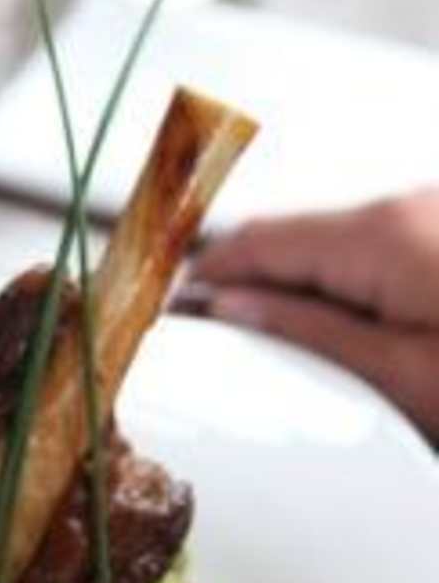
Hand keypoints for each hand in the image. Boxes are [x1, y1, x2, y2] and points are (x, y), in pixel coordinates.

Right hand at [187, 190, 438, 438]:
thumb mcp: (405, 375)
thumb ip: (310, 335)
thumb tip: (237, 310)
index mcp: (383, 235)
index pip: (257, 241)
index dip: (204, 276)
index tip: (171, 309)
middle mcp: (408, 207)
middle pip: (292, 240)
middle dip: (248, 287)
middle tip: (209, 342)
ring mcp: (434, 214)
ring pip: (333, 247)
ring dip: (299, 290)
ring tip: (279, 349)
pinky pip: (376, 252)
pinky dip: (345, 286)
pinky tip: (343, 332)